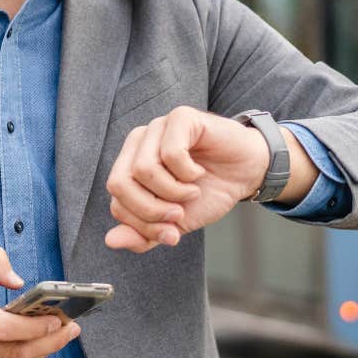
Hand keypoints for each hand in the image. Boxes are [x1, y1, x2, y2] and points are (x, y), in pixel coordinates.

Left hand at [103, 106, 268, 252]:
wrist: (246, 174)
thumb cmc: (209, 193)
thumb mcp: (175, 223)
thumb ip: (143, 234)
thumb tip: (111, 241)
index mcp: (130, 166)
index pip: (117, 203)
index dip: (143, 225)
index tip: (172, 233)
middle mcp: (138, 143)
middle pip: (120, 184)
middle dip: (151, 210)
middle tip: (179, 214)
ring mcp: (157, 127)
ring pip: (143, 169)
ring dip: (173, 191)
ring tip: (192, 192)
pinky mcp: (180, 117)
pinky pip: (170, 152)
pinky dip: (187, 173)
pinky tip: (198, 173)